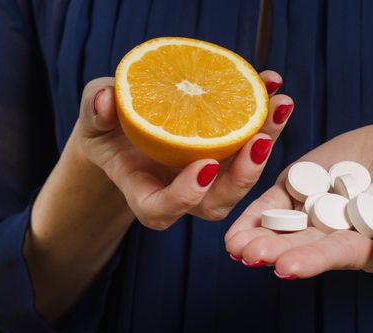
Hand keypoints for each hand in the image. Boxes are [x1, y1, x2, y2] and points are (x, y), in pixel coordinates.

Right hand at [76, 72, 292, 229]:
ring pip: (245, 175)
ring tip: (279, 104)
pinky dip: (266, 115)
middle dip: (243, 176)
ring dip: (267, 140)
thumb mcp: (93, 120)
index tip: (205, 165)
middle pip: (217, 202)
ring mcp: (210, 176)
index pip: (161, 210)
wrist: (129, 126)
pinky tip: (271, 83)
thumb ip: (94, 111)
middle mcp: (184, 193)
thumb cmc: (108, 129)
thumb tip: (105, 99)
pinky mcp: (228, 153)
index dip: (184, 196)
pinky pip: (253, 140)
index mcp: (145, 192)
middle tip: (260, 140)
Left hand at [225, 125, 372, 275]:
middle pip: (302, 243)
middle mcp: (334, 232)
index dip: (313, 260)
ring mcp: (313, 208)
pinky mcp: (299, 185)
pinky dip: (255, 212)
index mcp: (366, 244)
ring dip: (257, 235)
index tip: (286, 268)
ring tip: (234, 245)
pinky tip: (234, 226)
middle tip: (250, 254)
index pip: (337, 254)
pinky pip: (274, 200)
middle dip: (275, 249)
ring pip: (282, 225)